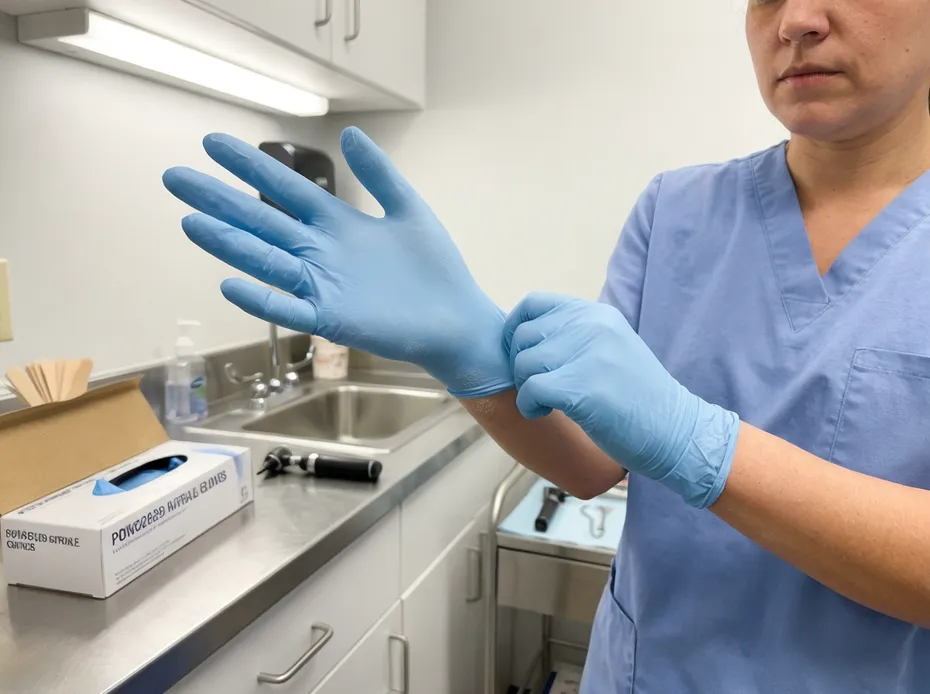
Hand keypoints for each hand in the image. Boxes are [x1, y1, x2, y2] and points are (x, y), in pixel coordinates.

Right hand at [162, 127, 511, 398]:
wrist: (456, 319)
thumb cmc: (435, 269)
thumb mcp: (409, 210)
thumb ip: (380, 175)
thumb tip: (350, 135)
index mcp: (338, 224)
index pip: (285, 189)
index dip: (251, 167)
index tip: (213, 143)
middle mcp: (320, 252)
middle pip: (263, 221)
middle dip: (220, 200)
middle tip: (174, 177)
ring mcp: (322, 287)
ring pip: (267, 261)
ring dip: (229, 244)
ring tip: (190, 222)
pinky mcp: (332, 320)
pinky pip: (290, 310)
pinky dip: (262, 300)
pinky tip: (230, 285)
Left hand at [504, 292, 739, 507]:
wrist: (675, 430)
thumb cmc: (637, 396)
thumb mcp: (609, 347)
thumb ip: (573, 334)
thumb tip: (521, 336)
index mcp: (596, 313)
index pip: (533, 304)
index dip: (515, 330)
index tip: (521, 355)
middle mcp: (592, 325)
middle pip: (523, 336)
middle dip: (520, 365)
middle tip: (539, 386)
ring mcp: (589, 354)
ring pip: (524, 364)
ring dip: (526, 388)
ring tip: (547, 402)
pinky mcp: (583, 387)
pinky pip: (531, 390)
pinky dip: (529, 406)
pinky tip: (545, 413)